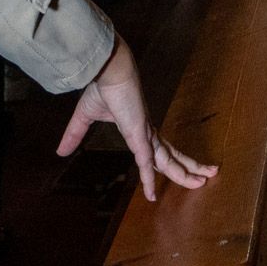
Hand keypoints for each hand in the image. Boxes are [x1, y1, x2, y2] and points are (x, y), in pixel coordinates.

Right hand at [59, 41, 216, 201]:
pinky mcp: (139, 135)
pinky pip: (146, 162)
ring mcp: (145, 134)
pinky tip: (151, 195)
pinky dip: (148, 179)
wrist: (108, 70)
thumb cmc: (102, 87)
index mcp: (139, 128)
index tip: (179, 170)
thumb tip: (60, 151)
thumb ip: (75, 135)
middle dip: (189, 167)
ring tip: (204, 181)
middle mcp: (147, 133)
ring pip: (168, 160)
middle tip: (206, 177)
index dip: (167, 161)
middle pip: (172, 155)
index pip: (158, 149)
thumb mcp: (84, 117)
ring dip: (185, 172)